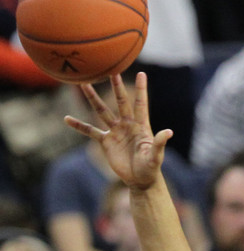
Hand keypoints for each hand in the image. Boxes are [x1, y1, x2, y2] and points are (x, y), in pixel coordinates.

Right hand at [64, 72, 171, 190]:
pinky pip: (90, 131)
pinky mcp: (106, 142)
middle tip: (111, 70)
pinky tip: (67, 119)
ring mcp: (115, 131)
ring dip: (93, 98)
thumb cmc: (151, 168)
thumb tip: (169, 132)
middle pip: (120, 102)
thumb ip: (160, 143)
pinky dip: (79, 126)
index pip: (141, 104)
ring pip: (102, 111)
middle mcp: (127, 124)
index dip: (141, 89)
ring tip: (83, 84)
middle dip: (116, 86)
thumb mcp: (156, 156)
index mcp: (141, 126)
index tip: (142, 73)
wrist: (140, 180)